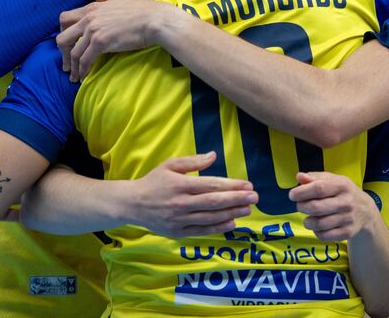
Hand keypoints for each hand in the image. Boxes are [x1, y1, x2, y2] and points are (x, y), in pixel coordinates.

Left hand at [57, 0, 172, 79]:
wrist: (155, 20)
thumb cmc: (145, 7)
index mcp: (92, 8)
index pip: (65, 19)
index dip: (64, 33)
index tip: (67, 44)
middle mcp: (88, 19)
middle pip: (62, 37)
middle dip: (62, 52)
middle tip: (67, 63)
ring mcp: (94, 31)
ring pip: (73, 52)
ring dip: (72, 66)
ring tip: (74, 76)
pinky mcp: (101, 43)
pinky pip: (85, 60)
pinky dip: (82, 70)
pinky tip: (83, 77)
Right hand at [121, 152, 257, 237]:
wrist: (133, 204)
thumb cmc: (153, 182)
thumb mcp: (170, 165)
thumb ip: (193, 161)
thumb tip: (214, 155)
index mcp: (180, 185)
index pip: (211, 185)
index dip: (232, 185)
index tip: (248, 184)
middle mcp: (181, 203)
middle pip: (215, 202)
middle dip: (237, 199)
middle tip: (255, 197)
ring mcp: (180, 220)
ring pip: (211, 218)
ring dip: (232, 213)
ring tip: (248, 209)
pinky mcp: (178, 232)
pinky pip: (203, 231)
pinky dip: (219, 227)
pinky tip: (232, 222)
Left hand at [288, 172, 378, 242]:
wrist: (365, 211)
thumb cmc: (343, 192)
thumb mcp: (332, 180)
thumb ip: (314, 178)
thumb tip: (299, 177)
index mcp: (342, 186)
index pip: (318, 188)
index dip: (301, 192)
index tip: (292, 195)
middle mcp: (346, 202)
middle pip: (316, 207)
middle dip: (301, 207)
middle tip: (300, 206)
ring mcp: (348, 219)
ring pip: (319, 224)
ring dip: (307, 222)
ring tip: (307, 218)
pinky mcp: (347, 233)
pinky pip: (324, 236)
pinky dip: (316, 232)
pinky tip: (317, 227)